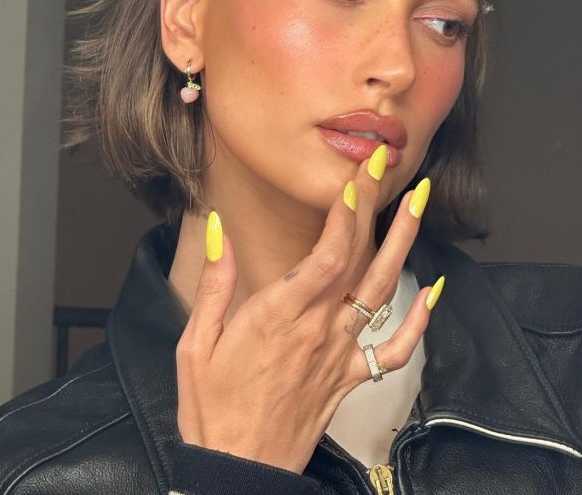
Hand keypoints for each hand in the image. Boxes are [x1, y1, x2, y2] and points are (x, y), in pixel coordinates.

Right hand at [175, 149, 438, 473]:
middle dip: (375, 206)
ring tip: (417, 203)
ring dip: (403, 243)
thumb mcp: (196, 343)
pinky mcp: (349, 376)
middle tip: (387, 164)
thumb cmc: (213, 408)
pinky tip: (432, 291)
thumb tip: (218, 228)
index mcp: (280, 315)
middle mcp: (319, 328)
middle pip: (359, 258)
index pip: (327, 253)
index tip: (357, 178)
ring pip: (382, 289)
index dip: (347, 213)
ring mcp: (340, 352)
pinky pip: (394, 349)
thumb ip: (215, 283)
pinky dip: (418, 320)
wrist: (238, 470)